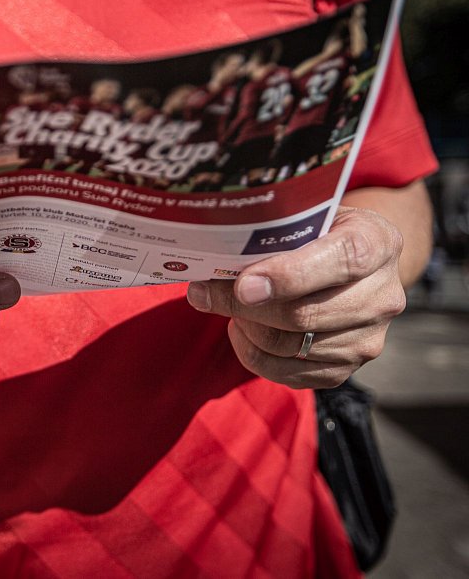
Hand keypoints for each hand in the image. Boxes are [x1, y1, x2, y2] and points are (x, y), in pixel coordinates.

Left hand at [186, 207, 405, 387]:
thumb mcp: (307, 217)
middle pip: (306, 314)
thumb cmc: (317, 233)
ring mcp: (368, 338)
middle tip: (207, 292)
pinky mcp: (347, 369)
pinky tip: (241, 329)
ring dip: (245, 328)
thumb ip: (272, 235)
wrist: (351, 264)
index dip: (289, 275)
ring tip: (225, 306)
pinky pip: (288, 373)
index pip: (341, 261)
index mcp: (378, 243)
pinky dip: (253, 353)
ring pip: (290, 346)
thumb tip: (210, 263)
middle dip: (245, 306)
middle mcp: (383, 295)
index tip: (244, 284)